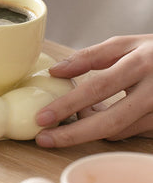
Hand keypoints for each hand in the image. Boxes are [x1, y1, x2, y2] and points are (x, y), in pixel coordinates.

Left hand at [35, 35, 152, 146]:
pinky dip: (108, 127)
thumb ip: (90, 56)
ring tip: (75, 114)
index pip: (96, 88)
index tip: (42, 117)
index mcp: (139, 64)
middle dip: (73, 134)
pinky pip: (129, 132)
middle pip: (109, 121)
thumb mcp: (124, 44)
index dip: (67, 105)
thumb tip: (56, 71)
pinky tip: (97, 114)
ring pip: (118, 130)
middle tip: (45, 138)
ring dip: (89, 128)